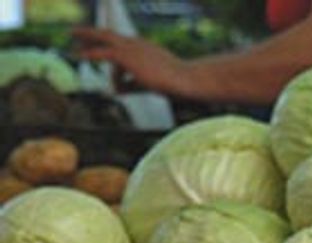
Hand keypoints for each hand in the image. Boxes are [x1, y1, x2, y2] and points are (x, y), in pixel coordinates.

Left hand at [72, 27, 193, 96]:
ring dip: (88, 47)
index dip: (107, 42)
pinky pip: (101, 53)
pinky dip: (88, 53)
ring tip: (75, 43)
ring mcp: (131, 48)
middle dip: (90, 34)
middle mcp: (136, 43)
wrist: (187, 79)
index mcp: (145, 48)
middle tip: (74, 33)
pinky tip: (76, 54)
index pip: (121, 43)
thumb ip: (131, 84)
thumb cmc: (175, 83)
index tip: (97, 42)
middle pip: (108, 35)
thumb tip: (115, 90)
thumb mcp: (150, 83)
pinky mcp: (125, 56)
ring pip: (103, 43)